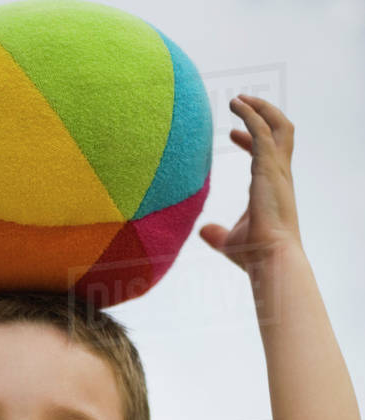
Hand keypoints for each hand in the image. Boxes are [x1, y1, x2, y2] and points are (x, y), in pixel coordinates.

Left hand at [200, 95, 301, 272]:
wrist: (270, 258)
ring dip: (261, 108)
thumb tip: (203, 231)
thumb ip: (217, 234)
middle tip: (240, 103)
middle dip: (263, 114)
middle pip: (280, 132)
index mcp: (273, 187)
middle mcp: (280, 175)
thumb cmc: (255, 254)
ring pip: (278, 125)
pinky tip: (236, 104)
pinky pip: (262, 130)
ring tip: (238, 98)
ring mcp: (277, 170)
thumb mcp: (229, 241)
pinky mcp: (269, 167)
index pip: (267, 153)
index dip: (251, 140)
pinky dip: (251, 114)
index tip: (232, 133)